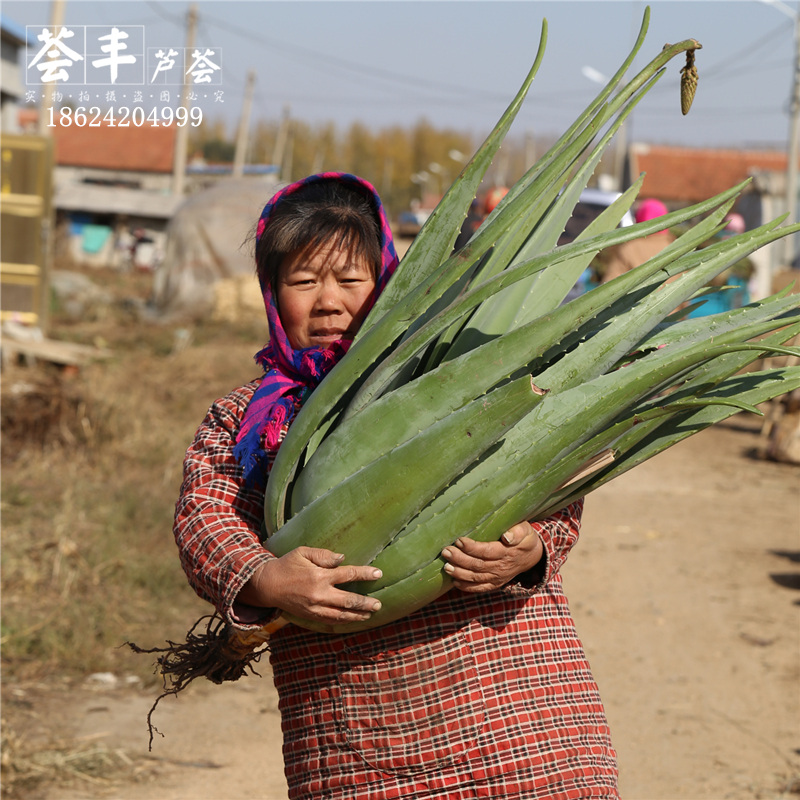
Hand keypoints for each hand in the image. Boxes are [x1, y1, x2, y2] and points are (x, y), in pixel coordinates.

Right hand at [239, 547, 382, 623]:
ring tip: (370, 614)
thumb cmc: (286, 565)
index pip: (348, 574)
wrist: (266, 585)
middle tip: (379, 603)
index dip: (365, 574)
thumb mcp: (303, 552)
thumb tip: (342, 558)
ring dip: (357, 615)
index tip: (378, 574)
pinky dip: (343, 621)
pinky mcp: (310, 616)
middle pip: (348, 600)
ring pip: (341, 614)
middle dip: (366, 603)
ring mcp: (315, 608)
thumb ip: (324, 555)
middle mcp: (319, 594)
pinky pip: (330, 621)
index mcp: (319, 576)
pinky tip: (352, 620)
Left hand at [441, 522, 543, 593]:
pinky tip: (454, 581)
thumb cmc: (525, 538)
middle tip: (446, 552)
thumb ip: (518, 532)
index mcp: (507, 553)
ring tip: (446, 566)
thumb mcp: (526, 531)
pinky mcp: (495, 583)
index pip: (487, 551)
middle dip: (460, 559)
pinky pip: (480, 588)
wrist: (532, 556)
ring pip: (476, 578)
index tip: (459, 540)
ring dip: (459, 573)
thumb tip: (507, 537)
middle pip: (477, 565)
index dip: (472, 547)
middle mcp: (501, 567)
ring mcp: (498, 577)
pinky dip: (467, 587)